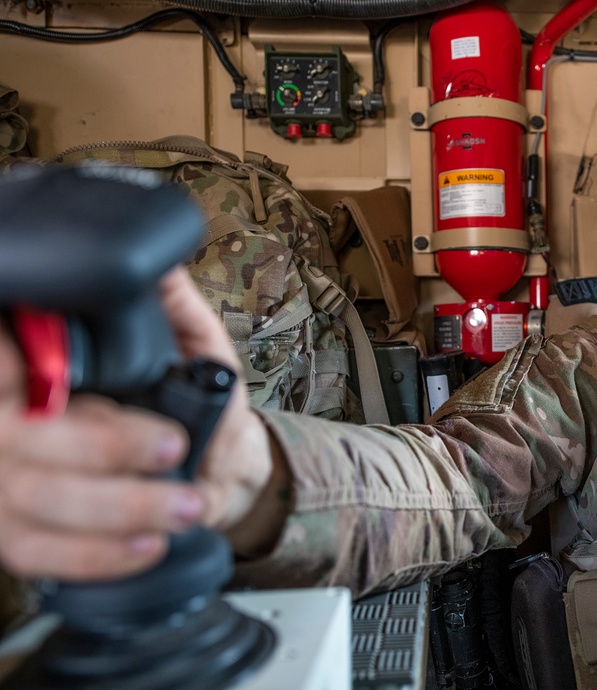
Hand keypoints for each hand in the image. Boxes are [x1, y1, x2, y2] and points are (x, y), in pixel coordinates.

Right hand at [0, 268, 275, 580]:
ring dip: (114, 507)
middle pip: (16, 437)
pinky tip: (146, 544)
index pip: (7, 366)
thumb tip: (162, 264)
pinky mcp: (21, 532)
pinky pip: (36, 553)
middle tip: (174, 446)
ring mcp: (7, 479)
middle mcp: (11, 420)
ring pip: (29, 498)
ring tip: (184, 504)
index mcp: (40, 370)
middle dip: (100, 447)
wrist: (215, 470)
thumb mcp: (197, 349)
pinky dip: (95, 554)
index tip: (84, 388)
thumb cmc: (200, 404)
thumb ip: (176, 310)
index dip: (24, 369)